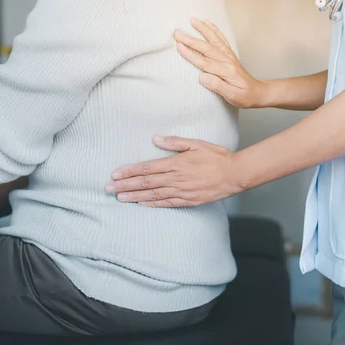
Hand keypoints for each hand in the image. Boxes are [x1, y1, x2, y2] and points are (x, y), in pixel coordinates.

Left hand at [105, 136, 245, 206]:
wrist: (235, 174)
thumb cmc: (217, 157)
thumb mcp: (196, 144)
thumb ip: (174, 142)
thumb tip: (155, 140)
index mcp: (176, 163)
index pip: (147, 168)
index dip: (129, 172)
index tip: (115, 174)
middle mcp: (176, 179)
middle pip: (145, 182)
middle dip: (125, 186)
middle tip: (108, 189)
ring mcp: (181, 191)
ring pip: (153, 195)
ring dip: (134, 196)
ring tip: (119, 198)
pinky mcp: (188, 201)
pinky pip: (166, 203)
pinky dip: (152, 204)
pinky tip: (141, 204)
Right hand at [174, 18, 267, 108]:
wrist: (257, 92)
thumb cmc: (244, 96)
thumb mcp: (232, 96)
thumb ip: (217, 86)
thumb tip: (202, 77)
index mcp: (226, 71)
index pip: (205, 62)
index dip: (191, 54)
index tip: (179, 46)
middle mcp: (228, 61)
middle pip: (207, 48)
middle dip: (191, 40)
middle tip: (177, 33)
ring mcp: (229, 56)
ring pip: (214, 40)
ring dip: (203, 29)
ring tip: (193, 20)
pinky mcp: (230, 55)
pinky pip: (221, 39)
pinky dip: (214, 30)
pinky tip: (208, 23)